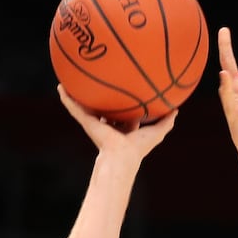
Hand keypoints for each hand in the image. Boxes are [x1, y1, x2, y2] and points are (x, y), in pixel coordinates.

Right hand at [56, 85, 177, 162]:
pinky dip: (67, 99)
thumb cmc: (139, 148)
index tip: (122, 91)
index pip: (121, 114)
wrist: (122, 156)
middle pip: (102, 109)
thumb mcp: (157, 132)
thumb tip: (178, 109)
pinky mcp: (87, 123)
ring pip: (85, 107)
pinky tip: (60, 87)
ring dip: (77, 96)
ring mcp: (96, 124)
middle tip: (98, 82)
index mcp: (122, 128)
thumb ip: (167, 122)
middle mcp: (108, 125)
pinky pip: (75, 108)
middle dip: (99, 98)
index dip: (122, 103)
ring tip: (70, 81)